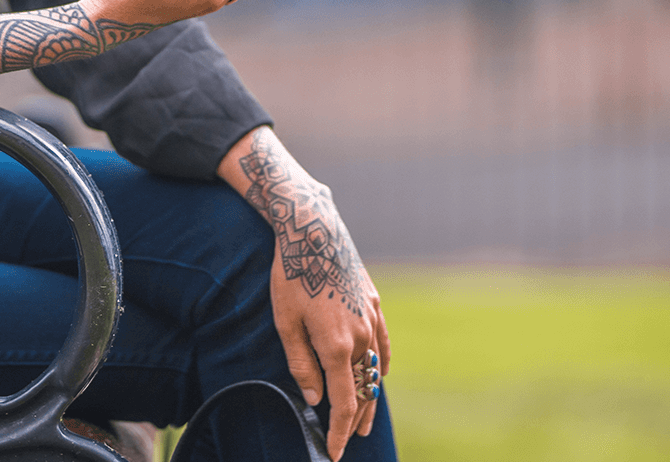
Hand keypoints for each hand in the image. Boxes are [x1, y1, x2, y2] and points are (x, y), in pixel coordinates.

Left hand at [219, 127, 389, 460]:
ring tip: (364, 419)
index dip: (340, 431)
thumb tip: (313, 397)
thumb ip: (301, 364)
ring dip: (370, 397)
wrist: (314, 230)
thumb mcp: (284, 323)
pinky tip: (378, 376)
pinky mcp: (375, 305)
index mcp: (336, 346)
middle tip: (350, 441)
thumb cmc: (292, 276)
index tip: (336, 451)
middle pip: (364, 391)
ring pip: (376, 370)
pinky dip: (381, 366)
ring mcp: (372, 320)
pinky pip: (384, 345)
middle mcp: (361, 337)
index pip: (344, 403)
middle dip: (357, 420)